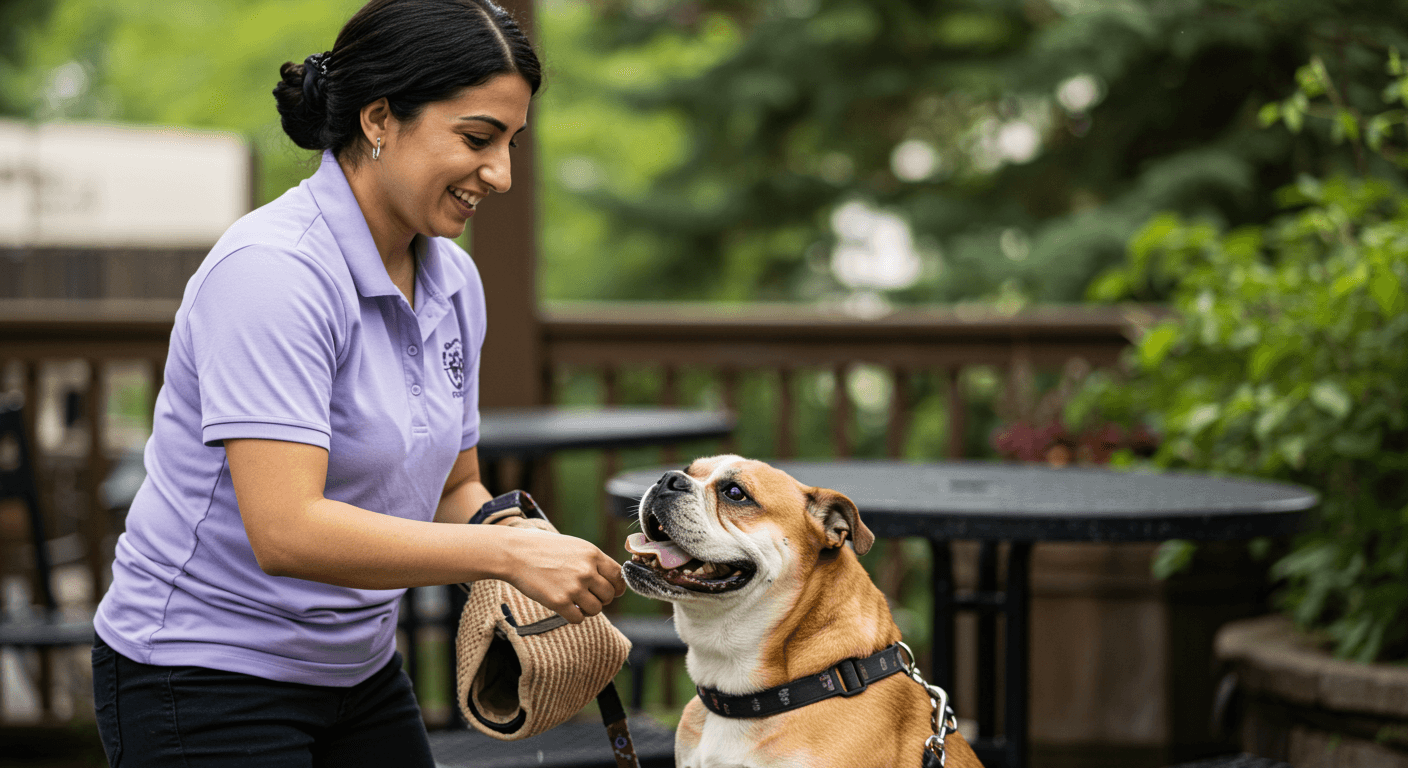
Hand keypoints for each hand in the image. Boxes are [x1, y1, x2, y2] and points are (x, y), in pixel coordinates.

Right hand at [499, 528, 627, 623]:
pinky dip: (574, 617)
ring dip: (588, 609)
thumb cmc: (543, 548)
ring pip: (597, 609)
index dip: (617, 586)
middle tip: (588, 597)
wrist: (514, 553)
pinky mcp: (559, 602)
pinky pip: (578, 619)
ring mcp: (573, 587)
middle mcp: (586, 570)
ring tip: (576, 603)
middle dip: (601, 599)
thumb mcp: (574, 546)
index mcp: (592, 554)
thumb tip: (611, 578)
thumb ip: (592, 560)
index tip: (611, 591)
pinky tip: (566, 609)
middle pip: (609, 595)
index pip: (618, 576)